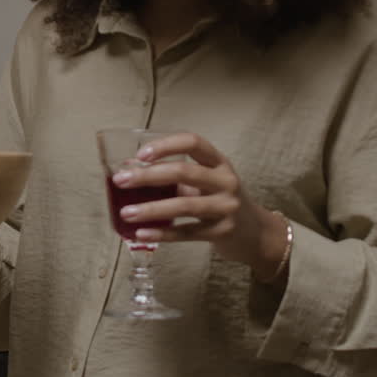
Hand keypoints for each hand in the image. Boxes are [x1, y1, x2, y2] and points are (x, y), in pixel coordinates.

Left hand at [112, 131, 288, 281]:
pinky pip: (187, 233)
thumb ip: (172, 174)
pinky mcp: (222, 232)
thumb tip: (127, 167)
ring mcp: (226, 207)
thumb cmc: (220, 200)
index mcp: (218, 162)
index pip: (193, 142)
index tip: (140, 154)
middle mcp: (225, 181)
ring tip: (126, 213)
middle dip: (148, 176)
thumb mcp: (203, 181)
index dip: (166, 145)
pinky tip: (140, 234)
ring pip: (184, 206)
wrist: (256, 233)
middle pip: (184, 172)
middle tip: (121, 180)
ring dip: (151, 209)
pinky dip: (162, 234)